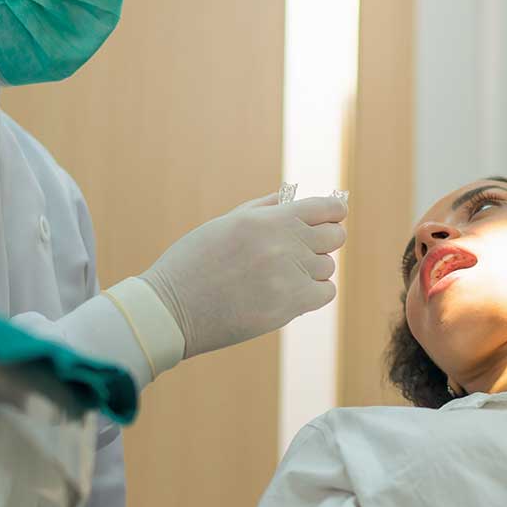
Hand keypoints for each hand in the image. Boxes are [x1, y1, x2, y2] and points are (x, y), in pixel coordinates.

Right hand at [140, 192, 347, 358]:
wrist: (172, 309)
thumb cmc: (194, 263)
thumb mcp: (226, 223)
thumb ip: (265, 208)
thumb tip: (293, 198)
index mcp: (268, 220)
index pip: (325, 208)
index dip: (334, 212)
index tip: (334, 216)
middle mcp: (283, 245)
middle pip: (334, 237)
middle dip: (325, 239)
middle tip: (307, 247)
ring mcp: (288, 277)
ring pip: (328, 266)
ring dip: (314, 269)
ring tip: (285, 274)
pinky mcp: (288, 307)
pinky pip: (325, 293)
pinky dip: (315, 292)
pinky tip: (292, 291)